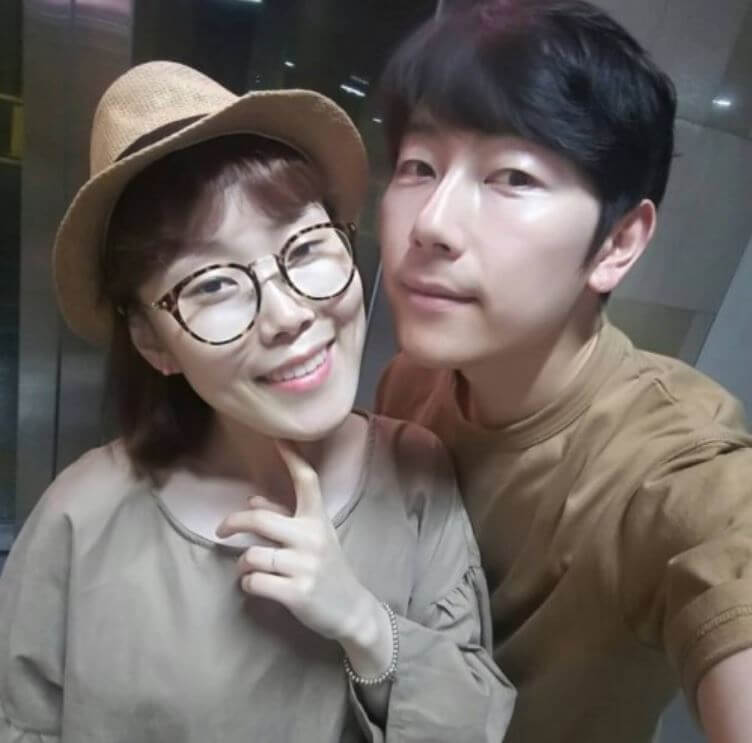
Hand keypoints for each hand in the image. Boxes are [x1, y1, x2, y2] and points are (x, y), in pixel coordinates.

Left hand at [216, 440, 379, 645]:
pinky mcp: (297, 592)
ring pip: (252, 555)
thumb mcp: (312, 539)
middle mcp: (312, 538)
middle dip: (234, 522)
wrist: (352, 609)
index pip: (306, 481)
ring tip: (248, 568)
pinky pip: (254, 581)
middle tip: (221, 530)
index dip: (292, 457)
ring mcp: (305, 566)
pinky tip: (256, 585)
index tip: (277, 437)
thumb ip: (284, 518)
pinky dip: (248, 584)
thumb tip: (252, 500)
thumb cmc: (327, 568)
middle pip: (260, 519)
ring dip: (242, 563)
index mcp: (318, 520)